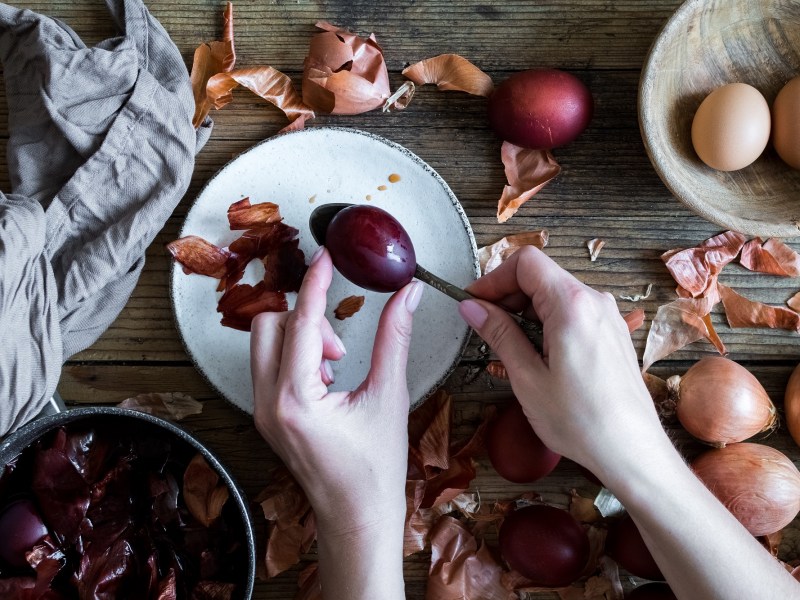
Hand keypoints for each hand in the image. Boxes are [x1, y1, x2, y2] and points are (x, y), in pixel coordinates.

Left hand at [251, 247, 420, 598]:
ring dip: (299, 338)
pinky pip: (268, 365)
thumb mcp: (389, 398)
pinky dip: (294, 356)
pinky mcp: (266, 417)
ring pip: (264, 344)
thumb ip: (394, 338)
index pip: (300, 322)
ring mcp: (261, 412)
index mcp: (296, 400)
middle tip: (340, 345)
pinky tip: (326, 379)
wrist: (356, 519)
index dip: (316, 282)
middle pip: (269, 325)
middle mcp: (268, 404)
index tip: (327, 255)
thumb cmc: (375, 471)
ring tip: (336, 366)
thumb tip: (406, 296)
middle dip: (305, 318)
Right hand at [460, 246, 799, 599]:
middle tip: (483, 325)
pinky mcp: (612, 334)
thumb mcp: (527, 377)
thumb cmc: (581, 421)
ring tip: (506, 346)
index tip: (474, 301)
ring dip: (526, 311)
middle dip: (507, 294)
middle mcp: (595, 302)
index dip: (493, 277)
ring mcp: (608, 317)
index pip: (526, 262)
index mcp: (572, 305)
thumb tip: (472, 307)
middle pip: (541, 275)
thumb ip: (499, 334)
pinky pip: (573, 313)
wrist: (631, 452)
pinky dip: (547, 323)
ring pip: (556, 294)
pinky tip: (534, 354)